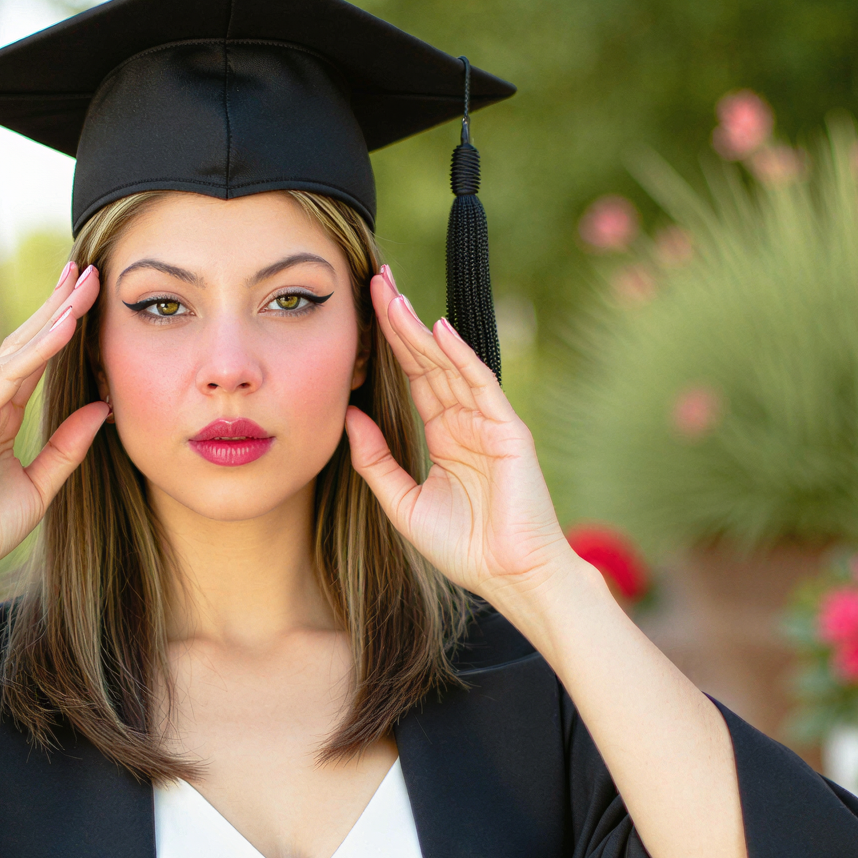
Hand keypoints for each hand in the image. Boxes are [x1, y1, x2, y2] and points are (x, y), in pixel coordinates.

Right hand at [0, 262, 108, 589]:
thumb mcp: (39, 486)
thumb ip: (67, 448)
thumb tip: (101, 408)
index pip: (34, 360)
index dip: (60, 326)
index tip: (86, 295)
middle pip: (25, 343)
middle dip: (56, 305)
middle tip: (86, 269)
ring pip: (16, 351)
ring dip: (51, 316)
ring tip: (81, 284)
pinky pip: (7, 379)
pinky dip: (37, 352)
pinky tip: (63, 328)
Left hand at [343, 264, 585, 610]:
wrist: (509, 578)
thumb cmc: (463, 549)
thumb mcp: (402, 502)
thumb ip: (376, 459)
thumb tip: (349, 414)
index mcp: (444, 436)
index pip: (412, 379)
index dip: (390, 344)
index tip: (366, 308)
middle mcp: (466, 422)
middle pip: (427, 361)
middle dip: (401, 321)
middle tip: (375, 279)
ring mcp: (489, 423)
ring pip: (450, 365)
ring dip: (421, 330)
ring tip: (393, 295)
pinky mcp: (508, 431)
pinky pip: (481, 386)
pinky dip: (461, 358)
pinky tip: (438, 332)